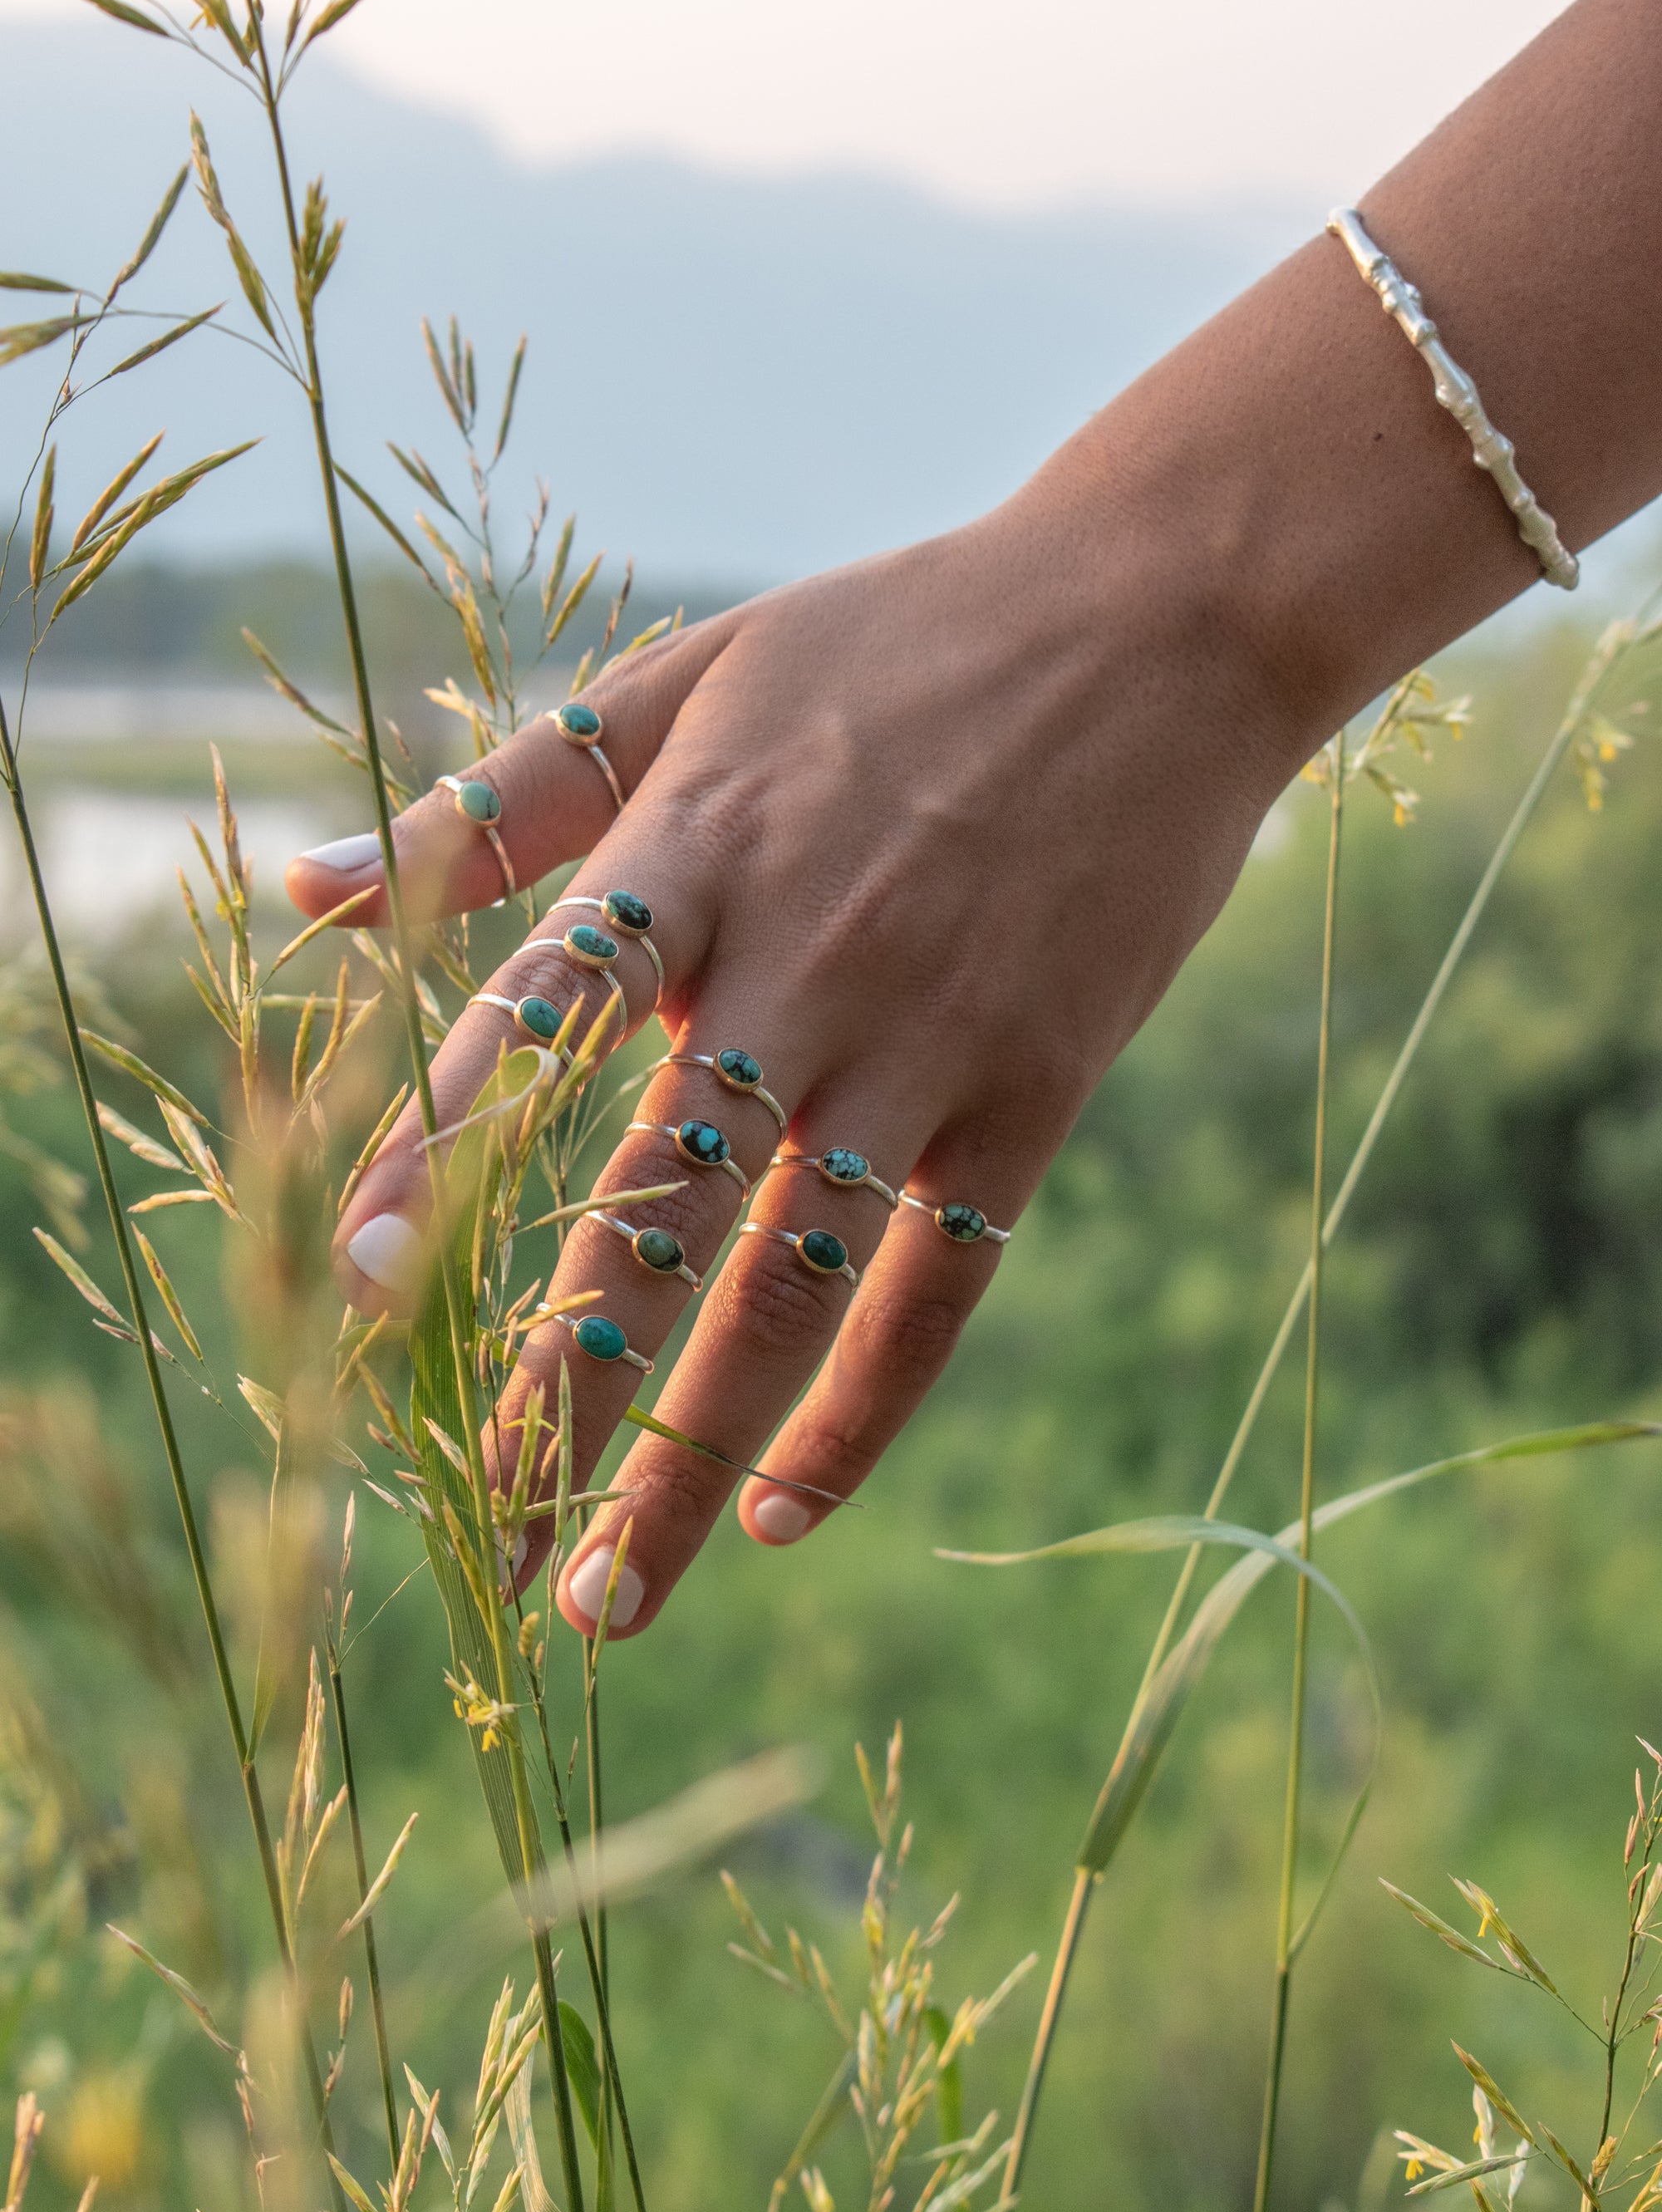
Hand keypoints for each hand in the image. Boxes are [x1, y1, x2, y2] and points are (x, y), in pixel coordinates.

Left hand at [286, 481, 1296, 1638]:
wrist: (1162, 617)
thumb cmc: (899, 641)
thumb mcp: (693, 675)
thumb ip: (502, 798)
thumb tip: (301, 901)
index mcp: (694, 850)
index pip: (538, 1019)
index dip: (444, 1151)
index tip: (353, 1287)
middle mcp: (800, 966)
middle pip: (656, 1207)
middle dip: (559, 1380)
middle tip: (480, 1526)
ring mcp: (926, 1044)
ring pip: (790, 1288)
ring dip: (692, 1454)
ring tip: (609, 1594)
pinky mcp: (1033, 1097)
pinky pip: (937, 1290)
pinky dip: (861, 1411)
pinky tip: (783, 1510)